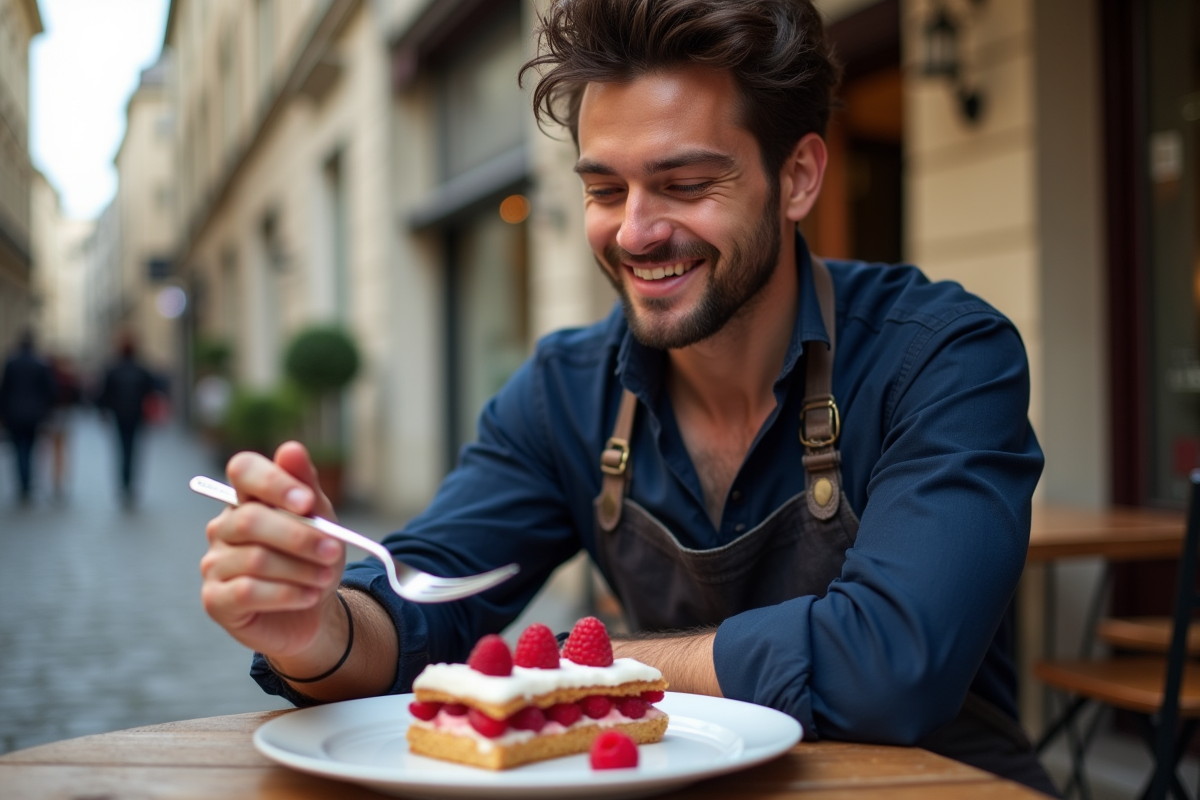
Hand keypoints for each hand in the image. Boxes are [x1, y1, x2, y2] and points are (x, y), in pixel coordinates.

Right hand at [200, 442, 346, 668]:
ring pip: (255, 559)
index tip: (307, 503)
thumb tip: (291, 449)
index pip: (243, 469)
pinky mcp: (215, 600)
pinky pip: (247, 591)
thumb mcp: (320, 519)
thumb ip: (306, 485)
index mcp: (247, 498)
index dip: (273, 481)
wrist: (314, 611)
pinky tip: (308, 596)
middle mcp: (223, 527)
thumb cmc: (313, 558)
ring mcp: (214, 563)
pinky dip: (287, 594)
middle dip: (300, 536)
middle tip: (333, 550)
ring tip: (326, 577)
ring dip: (300, 568)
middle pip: (251, 519)